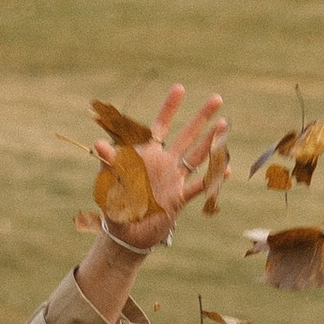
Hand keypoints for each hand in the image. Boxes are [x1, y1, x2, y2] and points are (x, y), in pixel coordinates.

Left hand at [88, 83, 229, 259]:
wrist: (125, 235)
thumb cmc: (113, 205)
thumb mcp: (108, 182)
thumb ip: (109, 163)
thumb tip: (99, 145)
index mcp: (146, 155)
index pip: (159, 126)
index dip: (169, 108)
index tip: (179, 88)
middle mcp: (163, 163)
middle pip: (186, 136)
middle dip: (201, 117)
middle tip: (217, 98)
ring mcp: (174, 180)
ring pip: (197, 156)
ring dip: (210, 141)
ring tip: (224, 125)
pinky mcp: (180, 199)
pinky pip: (199, 186)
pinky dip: (212, 179)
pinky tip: (225, 168)